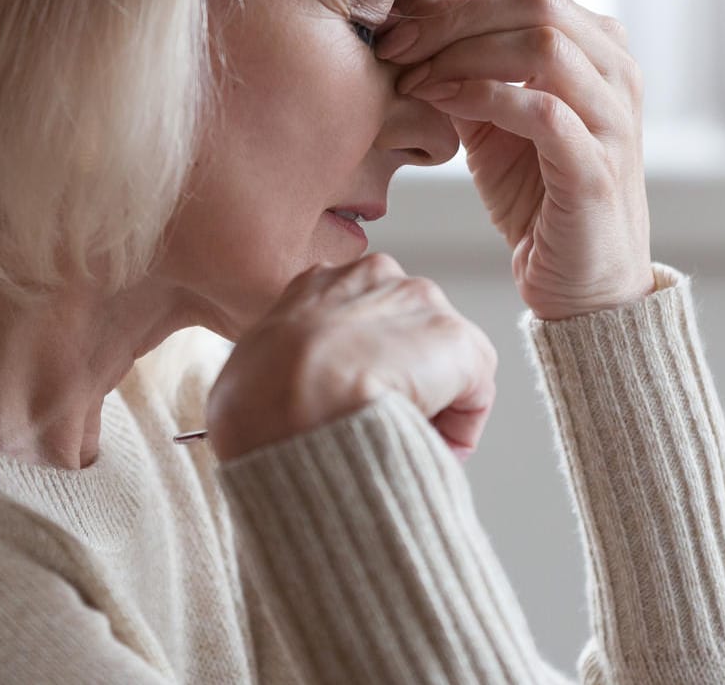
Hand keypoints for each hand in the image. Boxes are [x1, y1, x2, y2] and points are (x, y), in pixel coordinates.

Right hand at [205, 253, 496, 463]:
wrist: (286, 404)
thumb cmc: (254, 402)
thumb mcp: (250, 373)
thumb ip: (281, 372)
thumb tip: (286, 405)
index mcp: (318, 283)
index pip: (358, 323)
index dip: (359, 373)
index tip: (352, 409)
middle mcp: (375, 277)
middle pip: (406, 337)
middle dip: (401, 382)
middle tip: (380, 428)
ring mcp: (420, 304)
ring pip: (442, 364)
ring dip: (429, 404)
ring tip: (398, 441)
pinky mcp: (457, 341)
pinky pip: (473, 395)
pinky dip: (458, 429)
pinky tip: (424, 446)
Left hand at [374, 0, 654, 320]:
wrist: (581, 284)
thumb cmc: (537, 197)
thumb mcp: (492, 123)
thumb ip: (466, 73)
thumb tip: (409, 31)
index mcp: (598, 49)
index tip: (396, 25)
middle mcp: (616, 73)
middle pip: (537, 0)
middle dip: (454, 15)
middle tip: (396, 43)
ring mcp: (614, 119)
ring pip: (544, 44)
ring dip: (463, 53)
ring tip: (412, 78)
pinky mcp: (596, 169)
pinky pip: (542, 111)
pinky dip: (482, 97)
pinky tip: (439, 103)